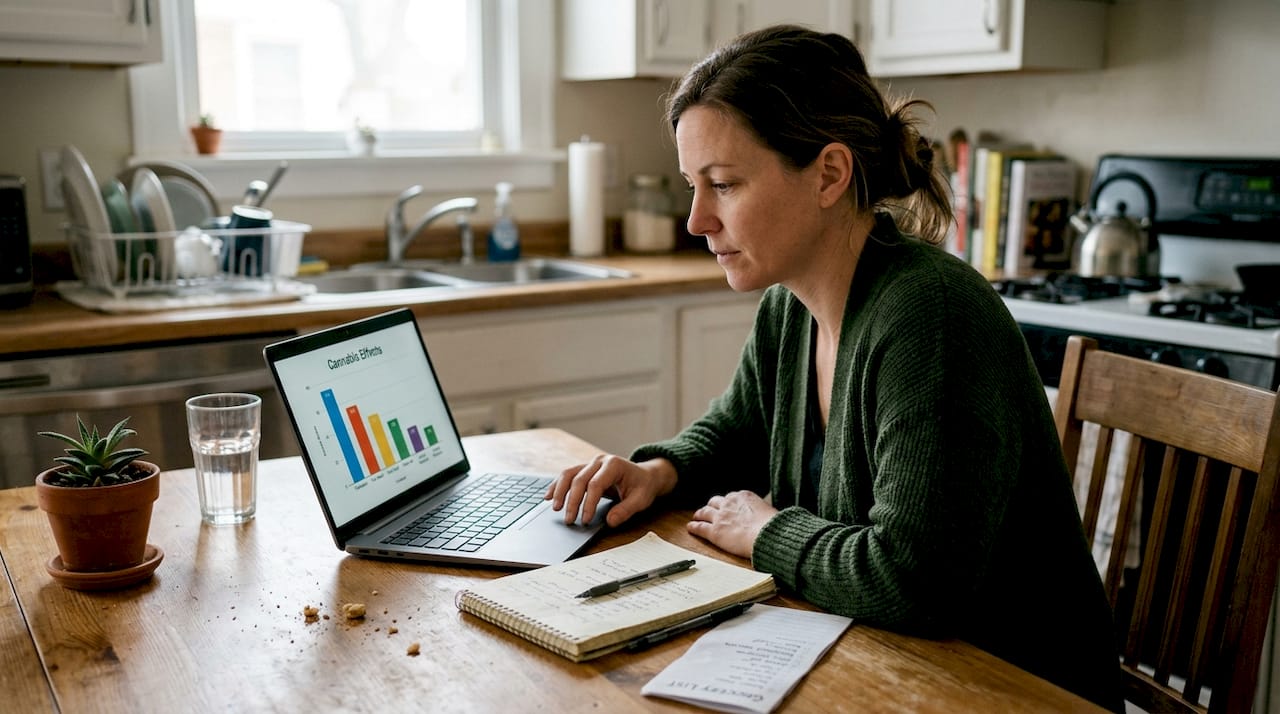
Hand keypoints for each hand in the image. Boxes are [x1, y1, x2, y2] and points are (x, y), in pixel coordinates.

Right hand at [545, 455, 676, 526]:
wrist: (644, 476)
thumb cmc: (643, 486)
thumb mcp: (640, 500)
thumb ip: (626, 510)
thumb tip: (611, 522)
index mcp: (614, 465)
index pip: (595, 484)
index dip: (588, 503)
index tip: (585, 520)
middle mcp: (599, 461)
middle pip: (579, 479)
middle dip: (573, 501)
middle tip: (569, 520)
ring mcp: (591, 463)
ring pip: (569, 474)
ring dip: (560, 491)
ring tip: (555, 508)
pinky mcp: (585, 469)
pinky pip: (568, 475)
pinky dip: (557, 486)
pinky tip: (548, 496)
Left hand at [687, 490, 776, 558]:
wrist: (767, 535)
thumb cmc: (773, 526)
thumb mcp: (769, 511)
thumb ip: (761, 511)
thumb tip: (765, 517)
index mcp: (744, 496)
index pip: (731, 497)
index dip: (727, 503)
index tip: (726, 507)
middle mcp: (729, 503)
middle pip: (715, 501)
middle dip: (712, 506)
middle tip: (709, 510)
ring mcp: (720, 517)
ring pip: (705, 512)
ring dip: (700, 514)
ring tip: (696, 517)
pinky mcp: (714, 531)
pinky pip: (700, 527)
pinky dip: (694, 527)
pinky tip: (691, 528)